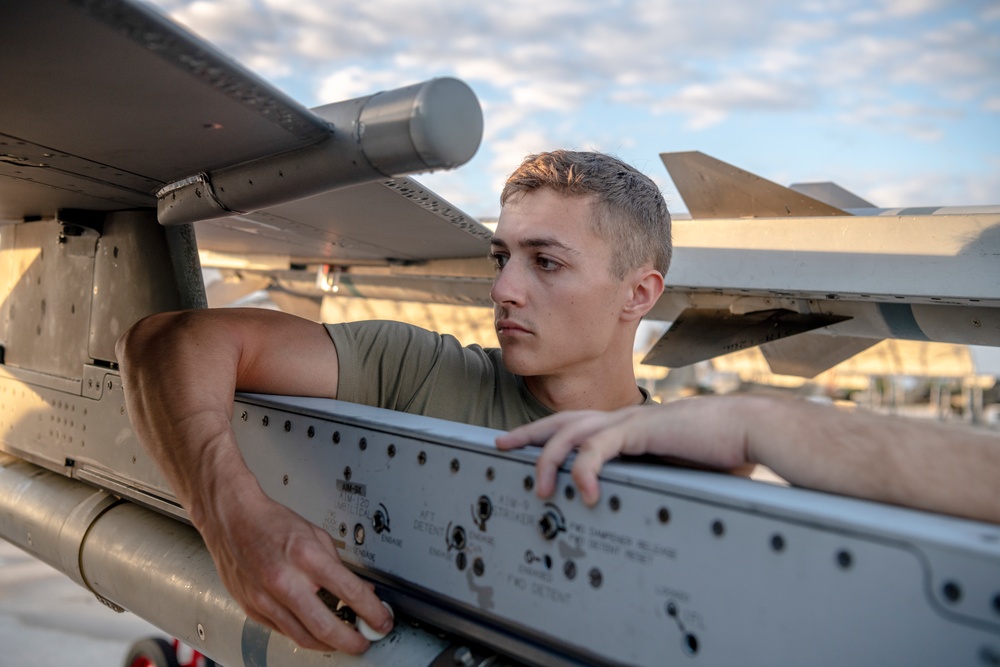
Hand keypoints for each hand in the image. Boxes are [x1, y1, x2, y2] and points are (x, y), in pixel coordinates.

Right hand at [199, 483, 392, 653]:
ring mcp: (265, 598)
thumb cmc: (271, 523)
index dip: (372, 612)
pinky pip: (283, 631)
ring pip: (303, 637)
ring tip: (343, 638)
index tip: (381, 621)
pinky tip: (314, 628)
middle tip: (364, 642)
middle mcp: (284, 580)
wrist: (232, 519)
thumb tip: (360, 590)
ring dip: (328, 644)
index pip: (349, 592)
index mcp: (306, 556)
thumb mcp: (316, 535)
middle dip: (352, 641)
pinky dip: (303, 633)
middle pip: (325, 627)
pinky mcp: (252, 609)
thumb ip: (338, 565)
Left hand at [496, 401, 754, 505]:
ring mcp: (630, 421)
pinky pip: (600, 448)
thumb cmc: (723, 449)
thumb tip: (650, 504)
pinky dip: (586, 469)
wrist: (751, 428)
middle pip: (563, 421)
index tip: (526, 445)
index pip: (580, 425)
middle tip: (500, 444)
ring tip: (540, 489)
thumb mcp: (680, 468)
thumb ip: (659, 477)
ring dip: (549, 459)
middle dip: (529, 433)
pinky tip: (584, 493)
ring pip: (571, 433)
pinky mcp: (641, 429)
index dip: (550, 434)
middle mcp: (624, 418)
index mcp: (631, 426)